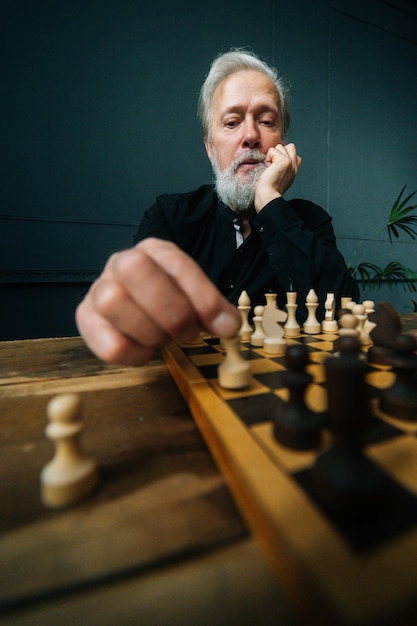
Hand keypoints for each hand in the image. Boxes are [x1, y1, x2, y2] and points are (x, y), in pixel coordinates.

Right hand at [75, 238, 240, 365]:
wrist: (137, 306)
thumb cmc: (170, 301)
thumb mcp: (195, 297)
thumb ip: (213, 308)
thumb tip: (228, 326)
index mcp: (155, 250)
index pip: (176, 263)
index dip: (202, 297)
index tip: (224, 326)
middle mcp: (121, 262)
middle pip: (135, 269)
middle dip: (170, 311)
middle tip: (188, 333)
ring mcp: (99, 289)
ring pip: (113, 301)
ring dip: (150, 332)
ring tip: (165, 341)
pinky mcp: (86, 319)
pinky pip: (106, 341)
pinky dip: (134, 354)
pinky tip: (147, 352)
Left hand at [254, 143, 301, 211]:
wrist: (268, 197)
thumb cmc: (268, 191)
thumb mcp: (279, 178)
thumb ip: (281, 168)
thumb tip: (273, 160)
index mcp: (294, 171)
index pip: (294, 155)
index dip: (283, 156)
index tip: (276, 168)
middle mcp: (294, 166)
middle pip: (291, 147)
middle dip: (280, 151)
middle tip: (273, 165)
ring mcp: (290, 163)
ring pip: (280, 146)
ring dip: (272, 155)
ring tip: (269, 167)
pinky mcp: (284, 161)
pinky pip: (272, 150)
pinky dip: (267, 158)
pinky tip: (267, 168)